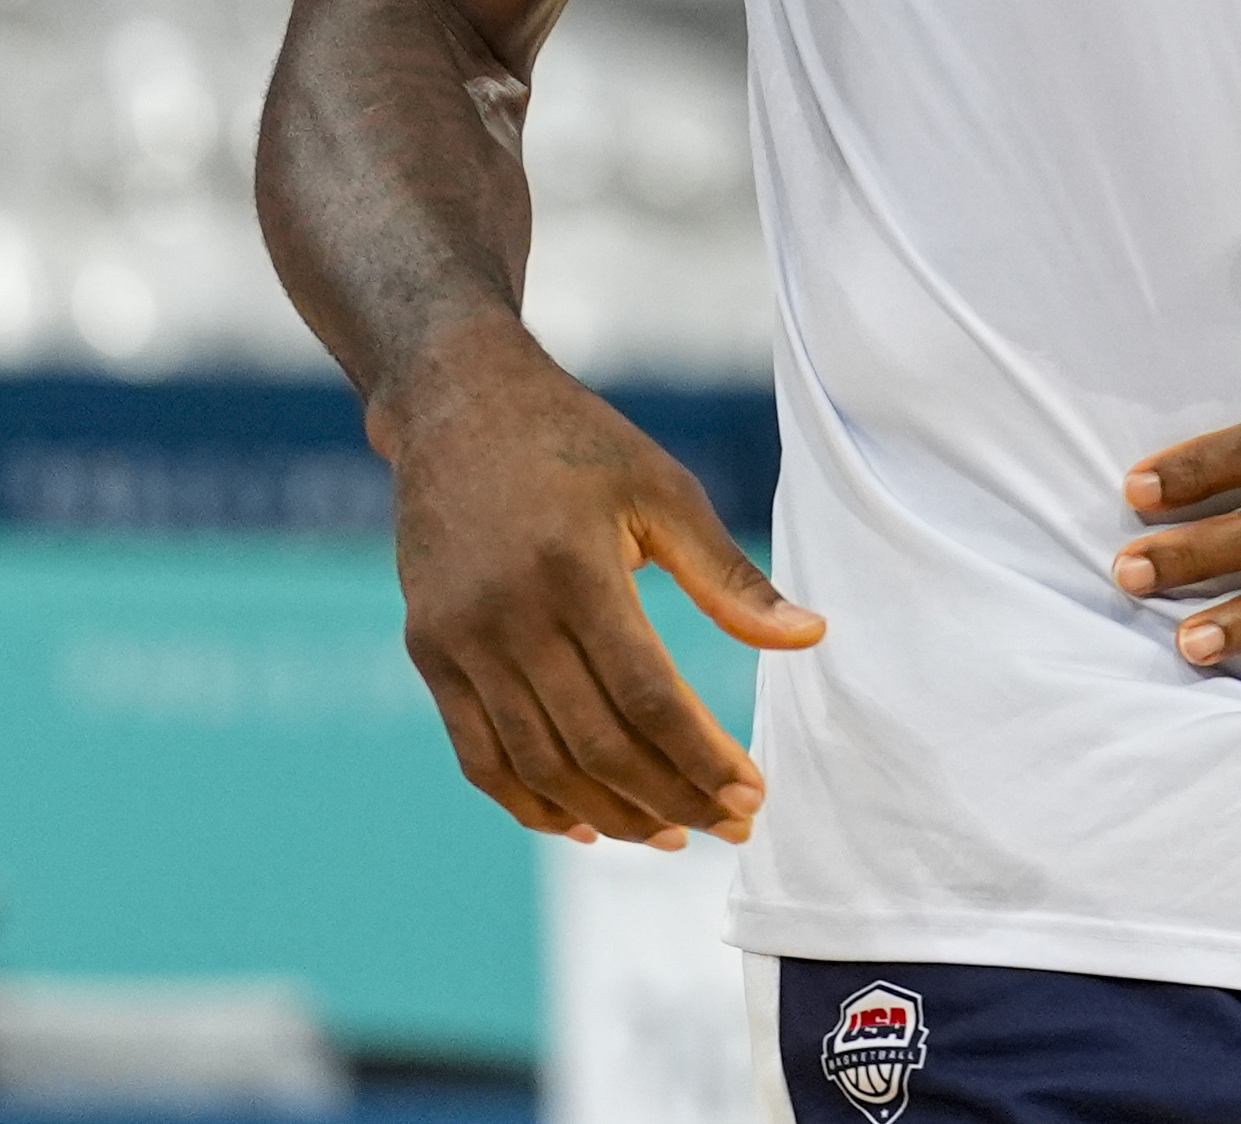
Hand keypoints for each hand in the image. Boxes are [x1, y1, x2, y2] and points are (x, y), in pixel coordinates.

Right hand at [377, 327, 822, 845]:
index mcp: (575, 571)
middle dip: (672, 798)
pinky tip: (585, 825)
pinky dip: (532, 804)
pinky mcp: (429, 654)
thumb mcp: (665, 489)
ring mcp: (460, 642)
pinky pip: (480, 757)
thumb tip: (811, 637)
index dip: (702, 758)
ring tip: (672, 834)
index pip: (647, 698)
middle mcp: (509, 616)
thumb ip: (730, 577)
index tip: (753, 794)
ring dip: (610, 815)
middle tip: (730, 826)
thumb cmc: (578, 443)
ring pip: (539, 765)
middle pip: (596, 745)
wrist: (457, 406)